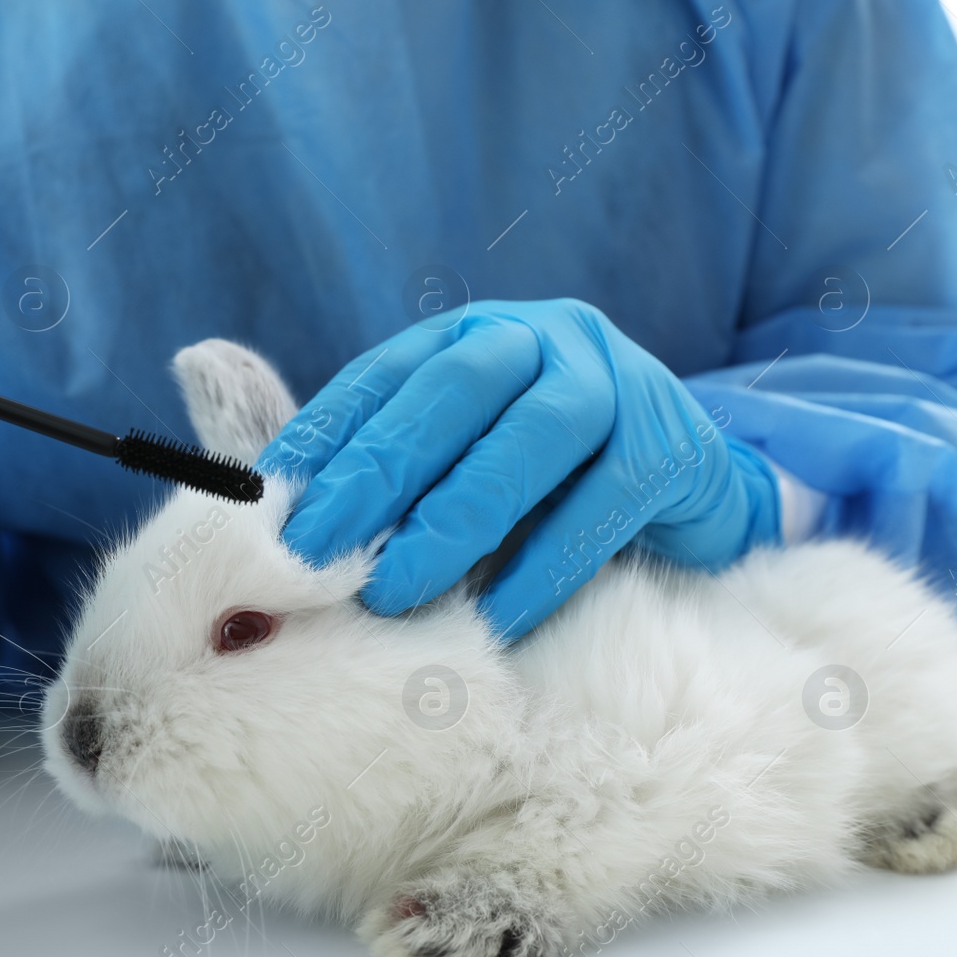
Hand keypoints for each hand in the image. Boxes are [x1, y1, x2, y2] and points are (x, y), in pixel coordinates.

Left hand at [256, 299, 779, 634]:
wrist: (691, 484)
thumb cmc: (547, 480)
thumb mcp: (463, 461)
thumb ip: (389, 478)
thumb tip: (282, 528)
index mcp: (472, 335)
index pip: (381, 375)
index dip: (321, 437)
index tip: (264, 505)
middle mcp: (540, 339)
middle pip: (448, 396)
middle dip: (372, 477)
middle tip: (311, 552)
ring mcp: (612, 384)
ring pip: (523, 445)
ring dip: (448, 524)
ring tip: (388, 592)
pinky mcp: (669, 448)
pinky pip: (596, 512)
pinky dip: (539, 571)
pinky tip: (492, 621)